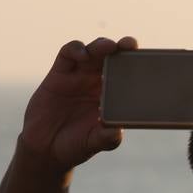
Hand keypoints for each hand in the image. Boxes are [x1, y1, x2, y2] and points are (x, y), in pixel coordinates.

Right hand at [18, 36, 137, 173]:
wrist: (46, 148)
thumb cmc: (76, 145)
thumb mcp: (95, 143)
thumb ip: (107, 137)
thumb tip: (117, 130)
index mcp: (112, 95)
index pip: (128, 74)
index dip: (136, 63)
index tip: (146, 58)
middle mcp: (97, 82)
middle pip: (112, 56)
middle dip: (123, 47)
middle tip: (130, 44)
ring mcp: (79, 75)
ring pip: (93, 51)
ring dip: (101, 45)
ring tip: (108, 47)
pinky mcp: (59, 73)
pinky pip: (68, 54)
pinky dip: (76, 49)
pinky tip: (82, 55)